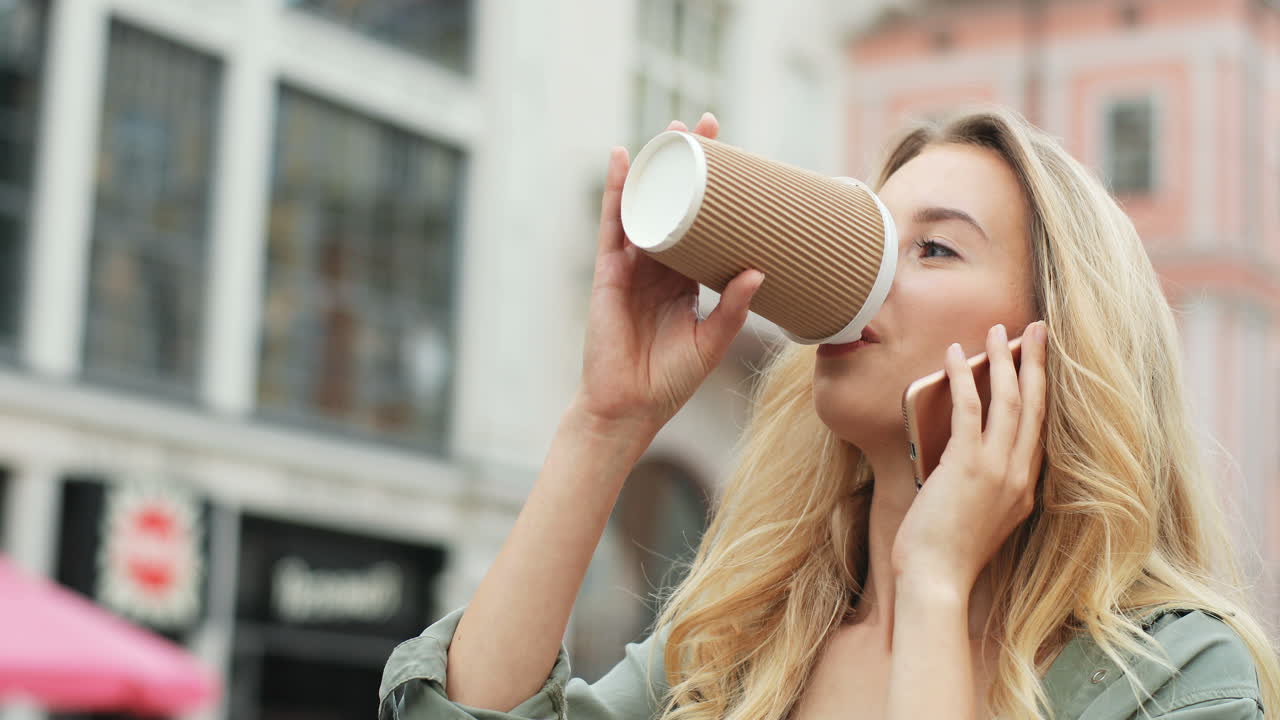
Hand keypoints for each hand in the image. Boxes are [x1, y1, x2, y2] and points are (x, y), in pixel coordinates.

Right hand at [574, 113, 765, 434]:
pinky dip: (616, 190)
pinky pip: (613, 224)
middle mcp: (658, 269)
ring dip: (656, 167)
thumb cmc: (669, 382)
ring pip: (645, 206)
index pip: (703, 228)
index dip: (716, 195)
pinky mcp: (609, 273)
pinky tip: (622, 158)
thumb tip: (759, 271)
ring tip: (672, 132)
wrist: (628, 409)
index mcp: (684, 284)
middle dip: (689, 167)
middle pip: (675, 206)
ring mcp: (631, 268)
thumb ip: (733, 308)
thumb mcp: (712, 341)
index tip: (736, 161)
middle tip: (708, 128)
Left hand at [890, 321, 1048, 591]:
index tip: (1039, 363)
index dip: (1041, 391)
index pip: (1040, 428)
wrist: (937, 579)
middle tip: (1035, 329)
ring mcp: (997, 468)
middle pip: (1034, 406)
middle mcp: (1020, 475)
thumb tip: (973, 460)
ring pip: (1008, 401)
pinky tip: (956, 354)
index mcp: (1027, 488)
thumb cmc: (949, 554)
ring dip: (1003, 360)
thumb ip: (990, 488)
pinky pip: (969, 408)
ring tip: (998, 331)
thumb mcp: (984, 518)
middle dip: (1035, 363)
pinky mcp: (968, 464)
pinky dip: (963, 376)